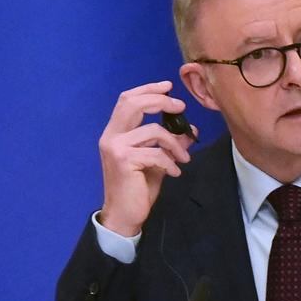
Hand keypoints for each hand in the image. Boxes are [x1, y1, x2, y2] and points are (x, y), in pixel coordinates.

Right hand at [98, 81, 197, 236]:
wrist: (124, 215)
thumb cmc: (137, 189)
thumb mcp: (157, 162)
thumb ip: (169, 145)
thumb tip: (189, 132)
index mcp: (115, 133)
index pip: (127, 100)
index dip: (148, 89)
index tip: (168, 86)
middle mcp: (111, 136)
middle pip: (134, 103)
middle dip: (161, 101)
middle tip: (181, 107)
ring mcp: (115, 148)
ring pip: (153, 131)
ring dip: (175, 144)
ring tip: (184, 159)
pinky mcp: (124, 160)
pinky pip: (156, 153)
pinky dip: (170, 162)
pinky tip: (175, 173)